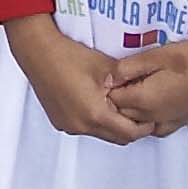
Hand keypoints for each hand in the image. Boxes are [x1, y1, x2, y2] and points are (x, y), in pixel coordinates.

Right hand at [6, 15, 153, 145]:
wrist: (37, 51)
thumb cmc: (69, 56)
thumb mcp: (107, 67)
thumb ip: (128, 83)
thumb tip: (144, 89)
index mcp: (95, 114)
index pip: (129, 133)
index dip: (144, 127)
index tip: (151, 117)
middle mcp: (80, 125)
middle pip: (115, 138)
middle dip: (129, 127)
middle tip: (138, 111)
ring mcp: (67, 125)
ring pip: (99, 133)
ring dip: (111, 124)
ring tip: (116, 103)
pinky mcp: (59, 120)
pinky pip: (84, 127)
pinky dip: (94, 120)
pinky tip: (96, 100)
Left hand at [107, 41, 187, 136]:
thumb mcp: (153, 56)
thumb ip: (126, 69)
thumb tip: (107, 79)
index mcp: (144, 100)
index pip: (112, 100)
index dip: (108, 87)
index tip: (113, 75)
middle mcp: (153, 117)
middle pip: (122, 114)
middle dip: (116, 99)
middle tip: (121, 80)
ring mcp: (168, 122)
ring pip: (137, 124)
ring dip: (130, 111)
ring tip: (134, 90)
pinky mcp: (180, 122)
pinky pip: (155, 129)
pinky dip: (147, 120)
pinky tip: (149, 106)